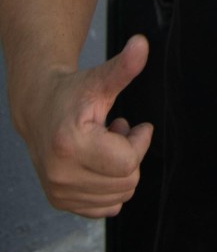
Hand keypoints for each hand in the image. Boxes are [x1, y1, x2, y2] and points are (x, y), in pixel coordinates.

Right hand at [23, 35, 153, 216]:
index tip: (132, 124)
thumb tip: (142, 43)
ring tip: (105, 146)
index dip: (138, 141)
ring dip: (119, 171)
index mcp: (70, 145)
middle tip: (116, 133)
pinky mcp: (60, 202)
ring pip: (119, 197)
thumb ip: (123, 66)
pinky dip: (110, 187)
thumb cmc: (73, 93)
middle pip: (127, 182)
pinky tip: (97, 163)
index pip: (129, 162)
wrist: (39, 109)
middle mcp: (60, 174)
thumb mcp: (100, 79)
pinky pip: (105, 208)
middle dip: (130, 156)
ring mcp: (58, 192)